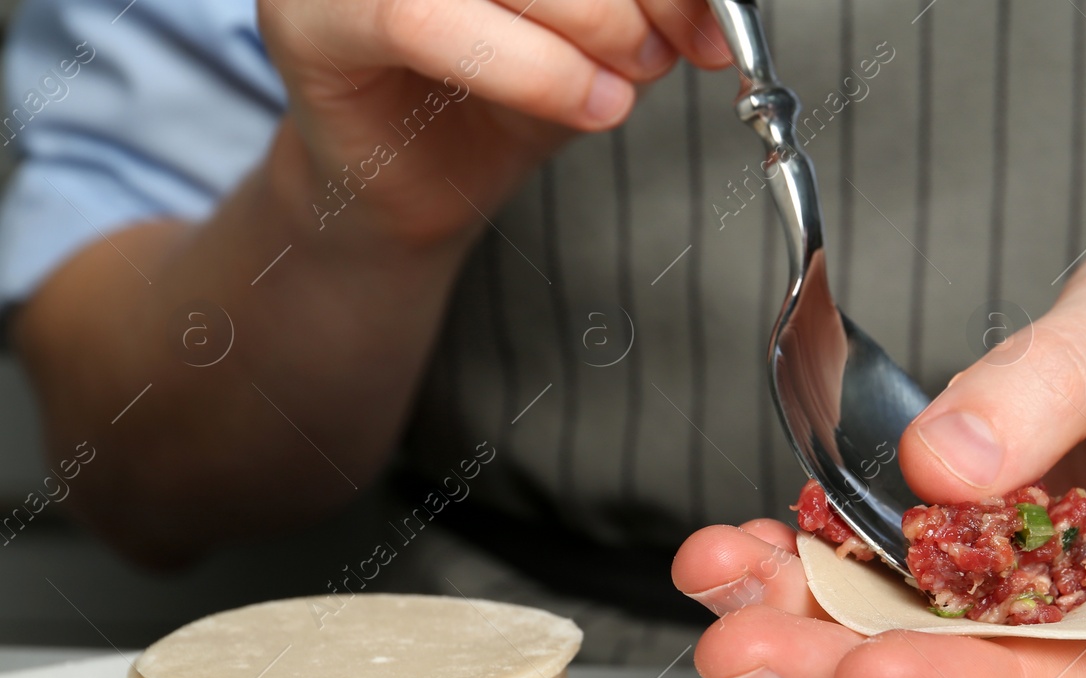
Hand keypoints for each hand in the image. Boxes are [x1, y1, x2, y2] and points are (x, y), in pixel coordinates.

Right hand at [257, 0, 729, 246]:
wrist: (412, 192)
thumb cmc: (496, 95)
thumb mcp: (596, 36)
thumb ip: (643, 3)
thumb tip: (714, 2)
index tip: (714, 16)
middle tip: (666, 50)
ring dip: (591, 26)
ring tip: (624, 82)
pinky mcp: (311, 15)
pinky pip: (427, 22)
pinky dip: (533, 69)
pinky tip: (593, 106)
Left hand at [673, 228, 1085, 677]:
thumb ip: (1052, 385)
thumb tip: (941, 463)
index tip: (869, 670)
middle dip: (847, 670)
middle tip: (740, 647)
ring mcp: (1048, 605)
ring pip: (926, 643)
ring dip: (811, 622)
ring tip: (717, 578)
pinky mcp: (991, 570)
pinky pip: (904, 587)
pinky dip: (823, 569)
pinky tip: (752, 549)